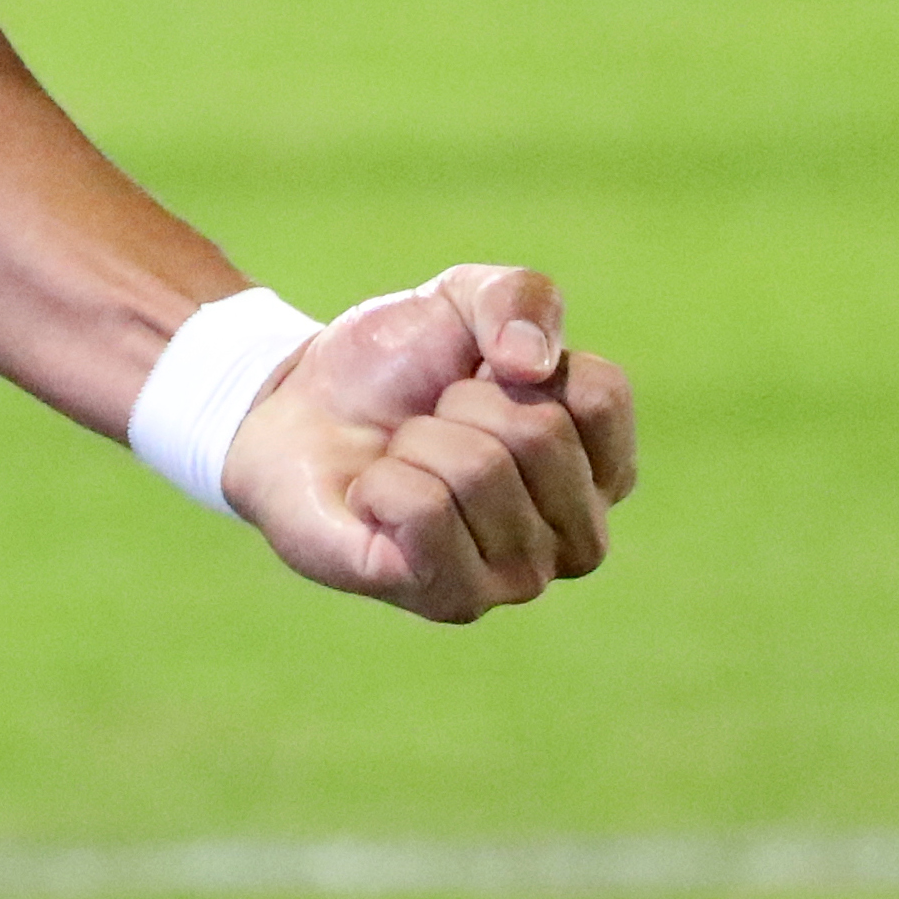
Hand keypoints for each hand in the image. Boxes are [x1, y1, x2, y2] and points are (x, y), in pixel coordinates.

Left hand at [220, 265, 635, 624]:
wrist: (296, 411)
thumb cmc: (397, 365)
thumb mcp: (462, 299)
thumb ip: (520, 298)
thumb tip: (531, 365)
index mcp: (602, 467)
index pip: (599, 395)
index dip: (518, 360)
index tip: (481, 373)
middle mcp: (579, 536)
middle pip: (539, 431)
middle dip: (460, 401)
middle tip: (430, 420)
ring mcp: (519, 578)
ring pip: (478, 470)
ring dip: (416, 443)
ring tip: (403, 460)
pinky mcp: (451, 600)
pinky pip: (425, 512)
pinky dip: (382, 483)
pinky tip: (375, 500)